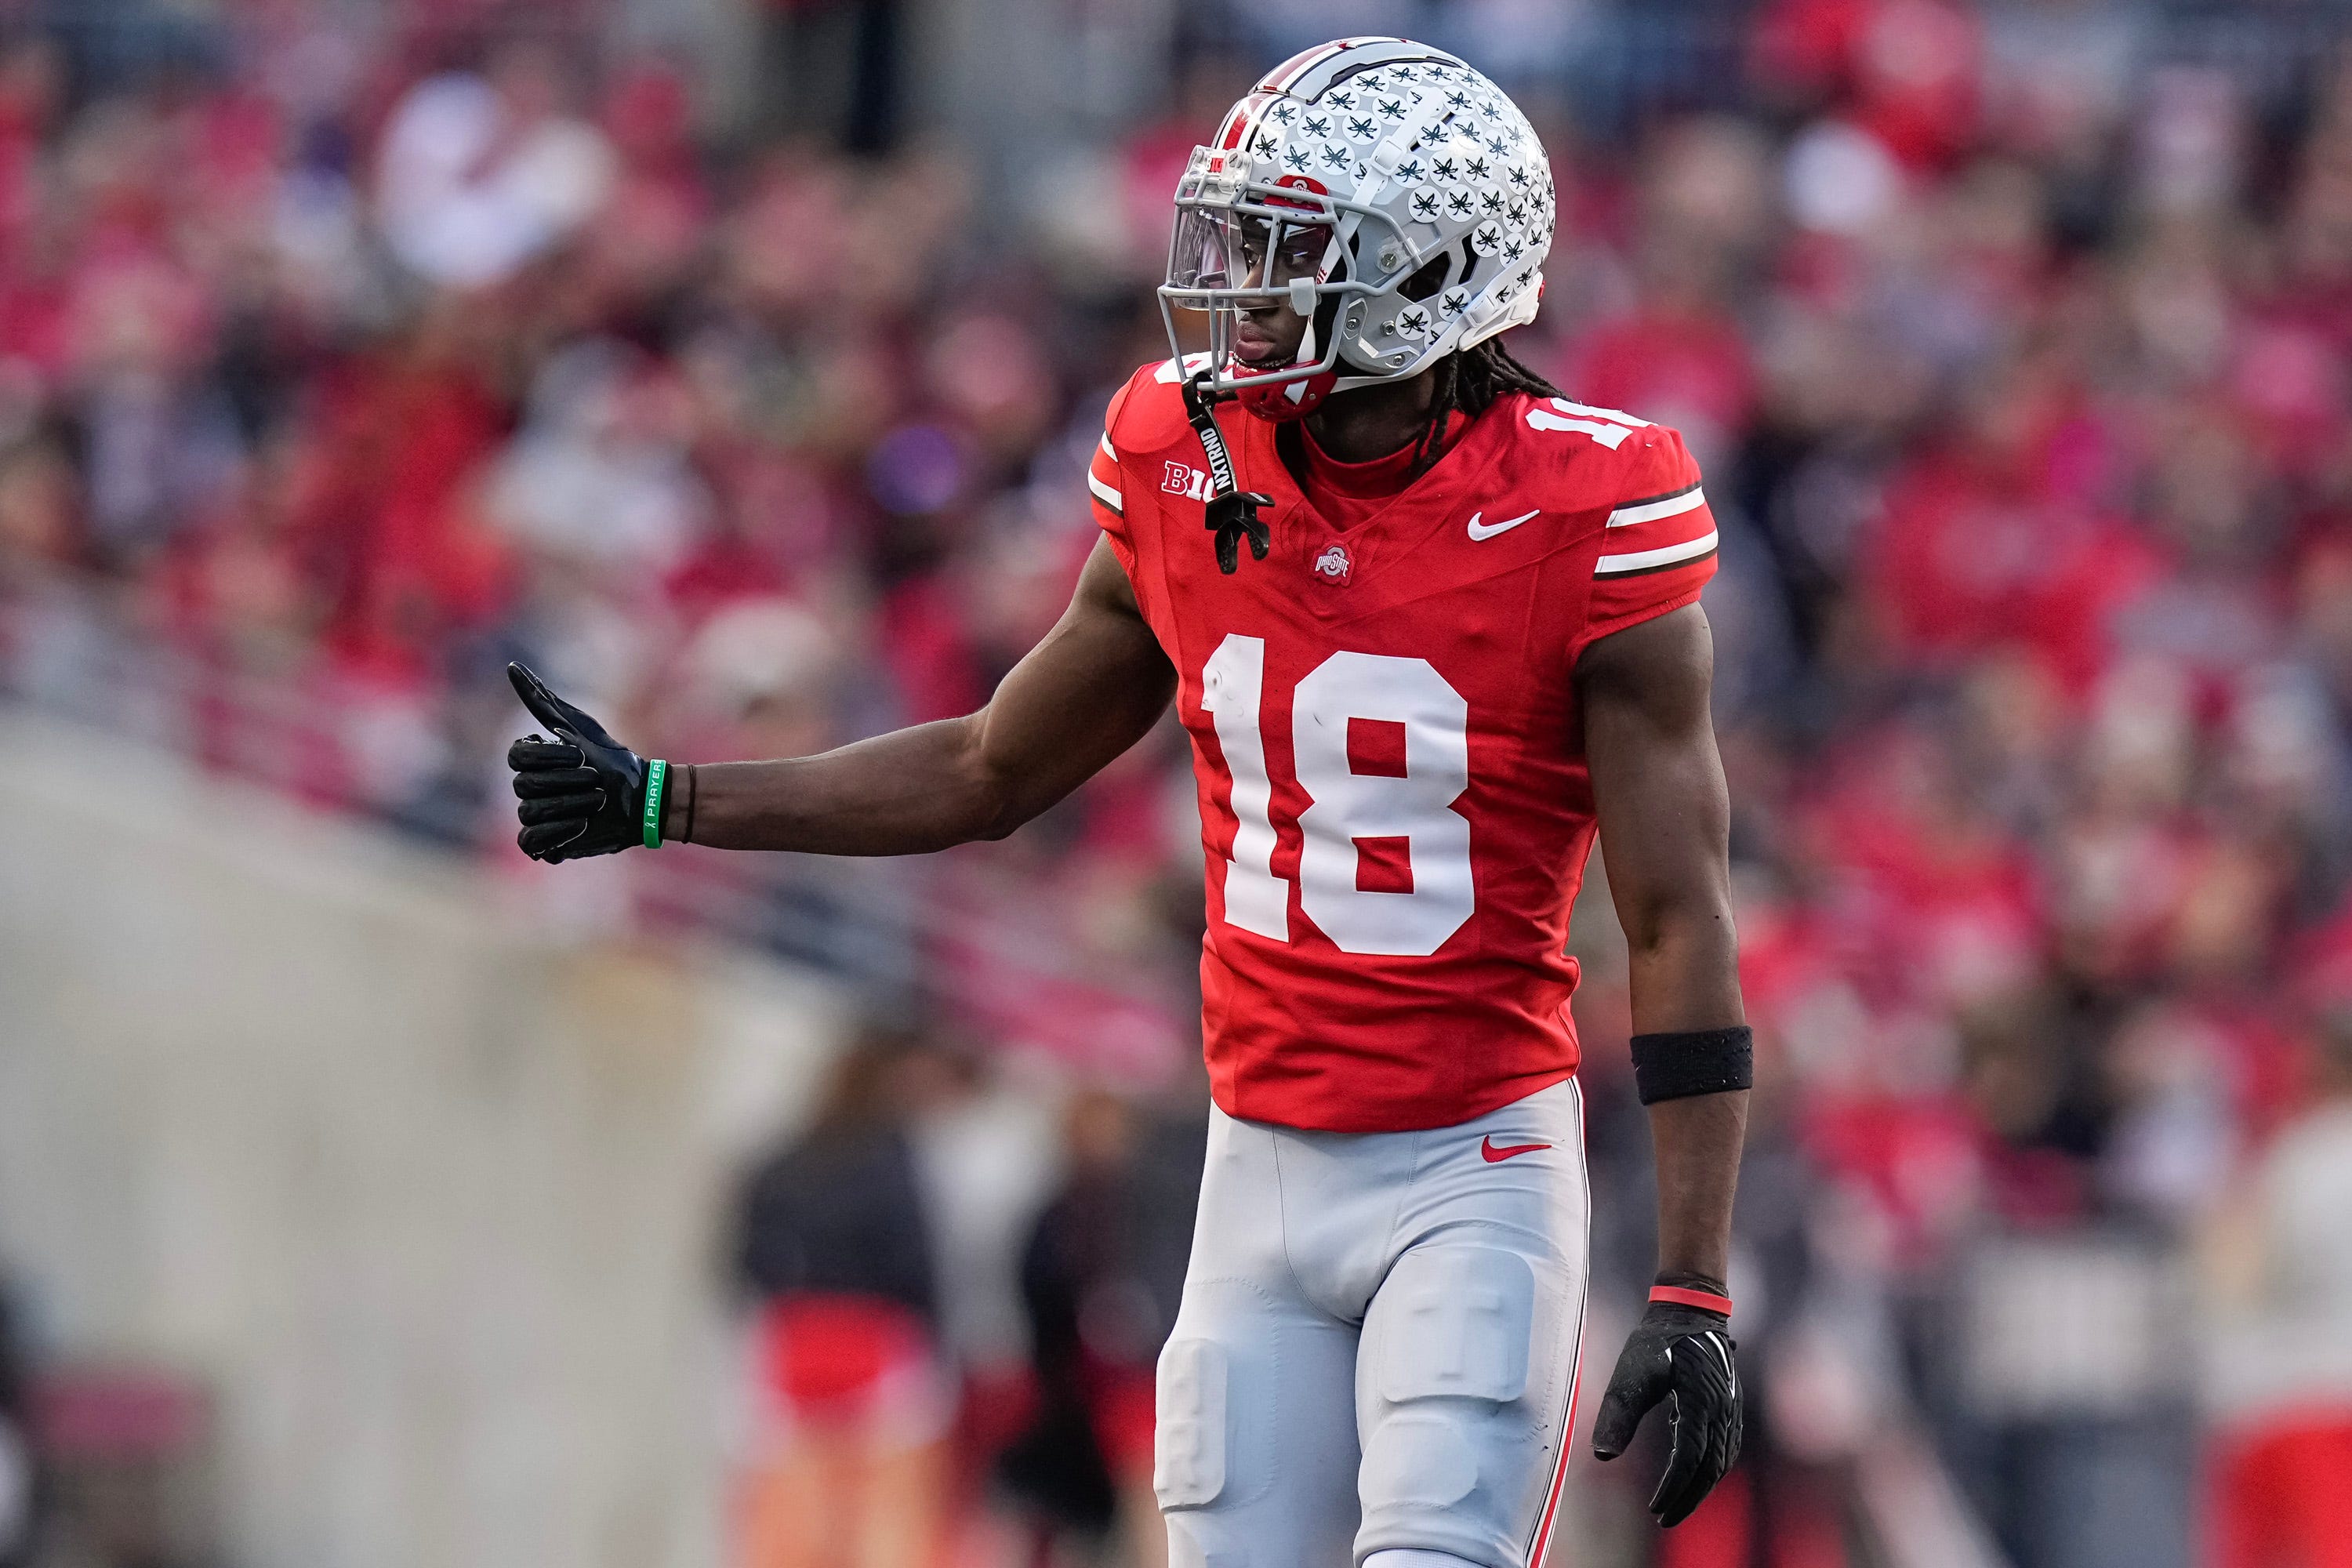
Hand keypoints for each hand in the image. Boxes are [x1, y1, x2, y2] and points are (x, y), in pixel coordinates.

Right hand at [506, 662, 652, 861]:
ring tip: (597, 802)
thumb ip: (543, 701)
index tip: (580, 756)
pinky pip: (529, 841)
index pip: (517, 756)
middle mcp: (530, 788)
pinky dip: (556, 833)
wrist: (643, 800)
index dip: (549, 758)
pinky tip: (581, 826)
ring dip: (568, 805)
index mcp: (533, 761)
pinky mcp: (546, 843)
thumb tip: (513, 667)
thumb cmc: (615, 763)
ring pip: (529, 812)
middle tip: (596, 781)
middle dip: (566, 782)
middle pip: (524, 785)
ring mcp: (536, 815)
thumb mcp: (582, 729)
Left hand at [1590, 1299, 1741, 1526]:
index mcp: (1700, 1401)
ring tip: (1675, 1504)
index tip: (1654, 1508)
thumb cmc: (1657, 1339)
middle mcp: (1722, 1409)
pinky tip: (1689, 1472)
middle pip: (1711, 1468)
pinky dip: (1710, 1468)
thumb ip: (1619, 1413)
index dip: (1674, 1487)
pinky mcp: (1729, 1406)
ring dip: (1700, 1487)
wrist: (1690, 1310)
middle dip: (1688, 1498)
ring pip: (1721, 1461)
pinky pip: (1725, 1448)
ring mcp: (1730, 1408)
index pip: (1691, 1457)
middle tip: (1663, 1519)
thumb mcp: (1632, 1371)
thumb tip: (1602, 1457)